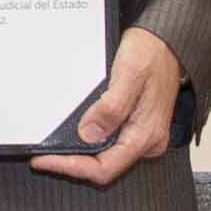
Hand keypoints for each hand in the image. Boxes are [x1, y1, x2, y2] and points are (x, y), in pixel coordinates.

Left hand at [31, 28, 184, 184]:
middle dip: (72, 163)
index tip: (44, 160)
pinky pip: (110, 144)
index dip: (71, 167)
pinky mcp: (136, 127)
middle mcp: (147, 141)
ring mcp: (142, 135)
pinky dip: (89, 143)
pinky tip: (74, 134)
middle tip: (43, 155)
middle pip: (104, 166)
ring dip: (79, 155)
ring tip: (53, 148)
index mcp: (146, 134)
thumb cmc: (151, 54)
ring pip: (105, 157)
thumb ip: (110, 108)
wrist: (166, 42)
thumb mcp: (128, 75)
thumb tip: (88, 134)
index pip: (105, 167)